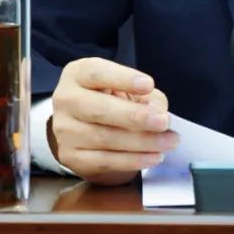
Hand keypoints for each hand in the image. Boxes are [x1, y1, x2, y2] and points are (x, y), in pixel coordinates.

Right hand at [49, 57, 178, 184]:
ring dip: (142, 142)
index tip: (148, 85)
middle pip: (100, 109)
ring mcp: (65, 131)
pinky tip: (153, 157)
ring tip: (168, 141)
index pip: (98, 73)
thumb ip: (144, 94)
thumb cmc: (109, 97)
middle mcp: (66, 100)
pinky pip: (104, 160)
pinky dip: (132, 160)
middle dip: (136, 117)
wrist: (82, 122)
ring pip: (105, 138)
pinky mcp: (70, 156)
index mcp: (78, 74)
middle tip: (163, 122)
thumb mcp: (125, 85)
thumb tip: (158, 114)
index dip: (123, 79)